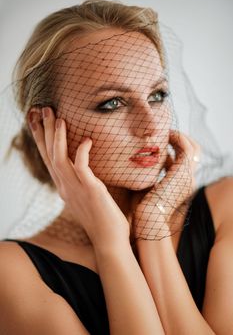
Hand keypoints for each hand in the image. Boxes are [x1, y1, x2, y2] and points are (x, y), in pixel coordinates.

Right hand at [28, 107, 129, 249]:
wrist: (109, 240)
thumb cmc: (101, 218)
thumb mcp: (85, 197)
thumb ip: (79, 182)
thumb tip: (79, 169)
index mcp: (63, 186)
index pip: (48, 158)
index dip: (41, 138)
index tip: (36, 121)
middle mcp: (65, 186)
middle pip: (49, 154)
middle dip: (44, 130)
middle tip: (41, 109)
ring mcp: (75, 188)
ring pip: (59, 157)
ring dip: (58, 136)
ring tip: (58, 116)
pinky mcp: (90, 190)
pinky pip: (81, 167)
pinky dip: (81, 151)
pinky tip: (86, 140)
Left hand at [131, 130, 200, 240]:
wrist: (148, 218)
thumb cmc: (142, 208)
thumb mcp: (146, 188)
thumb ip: (148, 175)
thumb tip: (140, 161)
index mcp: (181, 185)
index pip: (183, 161)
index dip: (172, 149)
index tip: (158, 143)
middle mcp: (188, 180)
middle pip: (193, 152)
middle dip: (180, 139)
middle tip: (165, 132)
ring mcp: (188, 176)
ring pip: (194, 147)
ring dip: (180, 136)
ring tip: (166, 131)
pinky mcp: (184, 172)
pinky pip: (187, 147)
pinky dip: (178, 137)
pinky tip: (165, 135)